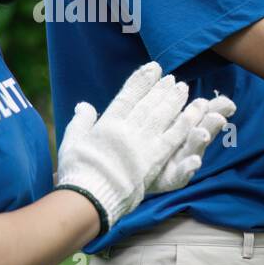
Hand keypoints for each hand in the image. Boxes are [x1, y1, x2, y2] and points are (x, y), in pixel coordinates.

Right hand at [56, 63, 224, 234]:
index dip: (141, 81)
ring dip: (174, 102)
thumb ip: (81, 122)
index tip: (152, 67)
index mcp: (108, 124)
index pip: (127, 97)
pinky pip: (171, 139)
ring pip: (162, 118)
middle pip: (148, 105)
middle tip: (172, 78)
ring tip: (183, 89)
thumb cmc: (77, 170)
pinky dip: (182, 125)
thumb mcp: (72, 141)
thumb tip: (84, 105)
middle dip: (161, 89)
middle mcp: (127, 130)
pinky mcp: (154, 160)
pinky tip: (191, 115)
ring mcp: (142, 145)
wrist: (90, 196)